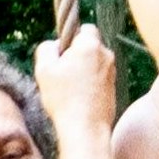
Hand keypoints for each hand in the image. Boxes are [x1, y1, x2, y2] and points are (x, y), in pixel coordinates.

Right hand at [33, 25, 118, 139]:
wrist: (86, 129)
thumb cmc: (64, 99)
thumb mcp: (44, 70)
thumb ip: (46, 49)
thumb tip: (54, 45)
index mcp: (90, 45)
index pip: (85, 29)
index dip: (72, 39)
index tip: (63, 55)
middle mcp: (107, 55)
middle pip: (90, 47)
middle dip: (78, 56)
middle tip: (63, 75)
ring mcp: (113, 73)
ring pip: (95, 64)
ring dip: (84, 71)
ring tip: (70, 91)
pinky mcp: (114, 89)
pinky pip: (99, 80)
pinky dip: (90, 85)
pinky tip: (79, 100)